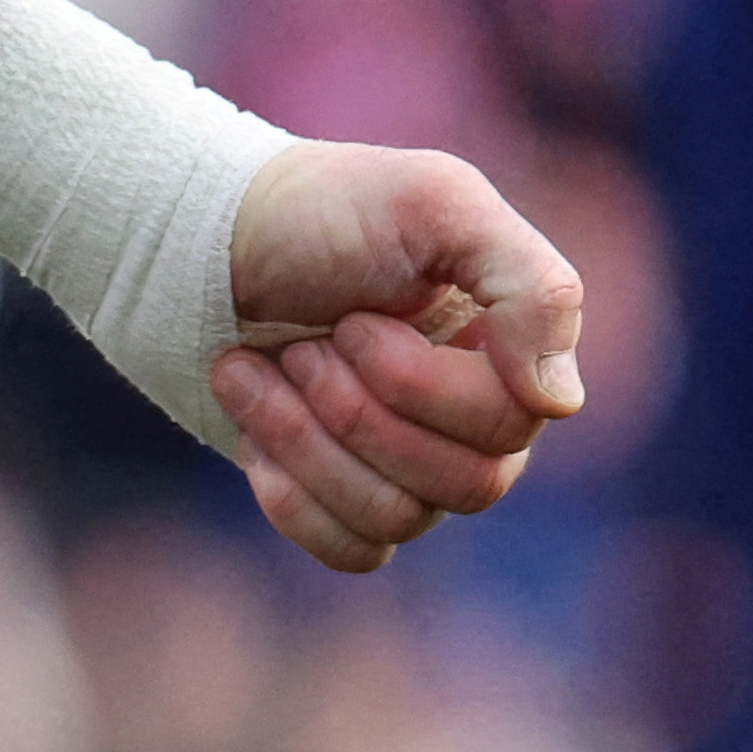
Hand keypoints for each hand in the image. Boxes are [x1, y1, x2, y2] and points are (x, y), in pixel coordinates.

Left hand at [214, 140, 588, 571]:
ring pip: (399, 519)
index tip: (354, 318)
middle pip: (466, 486)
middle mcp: (472, 423)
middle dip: (354, 409)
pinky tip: (253, 425)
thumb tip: (557, 404)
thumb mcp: (433, 200)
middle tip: (301, 343)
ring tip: (253, 367)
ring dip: (306, 437)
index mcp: (507, 357)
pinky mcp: (340, 497)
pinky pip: (353, 551)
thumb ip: (531, 285)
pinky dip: (291, 494)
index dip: (418, 385)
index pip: (510, 426)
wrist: (195, 237)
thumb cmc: (315, 209)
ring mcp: (406, 466)